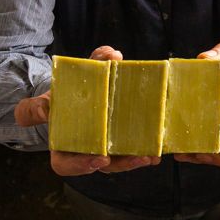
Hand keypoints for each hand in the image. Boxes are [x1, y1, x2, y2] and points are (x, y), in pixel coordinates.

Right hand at [15, 45, 158, 175]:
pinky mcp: (118, 142)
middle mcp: (83, 151)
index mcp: (61, 143)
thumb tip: (111, 54)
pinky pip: (130, 149)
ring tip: (152, 155)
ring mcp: (102, 148)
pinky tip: (157, 148)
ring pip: (119, 161)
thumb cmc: (65, 93)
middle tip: (137, 158)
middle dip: (121, 164)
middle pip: (101, 165)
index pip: (65, 164)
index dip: (81, 165)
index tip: (101, 157)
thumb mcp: (66, 80)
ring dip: (136, 159)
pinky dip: (143, 148)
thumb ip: (84, 66)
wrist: (71, 94)